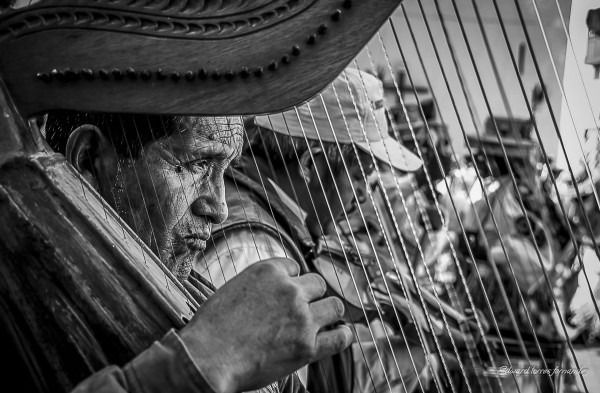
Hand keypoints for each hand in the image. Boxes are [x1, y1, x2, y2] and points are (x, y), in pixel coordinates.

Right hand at [179, 257, 352, 392]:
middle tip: (301, 310)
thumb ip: (259, 286)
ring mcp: (301, 317)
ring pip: (334, 306)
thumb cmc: (211, 327)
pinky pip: (340, 337)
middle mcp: (290, 289)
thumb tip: (272, 292)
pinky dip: (343, 335)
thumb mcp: (233, 289)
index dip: (292, 281)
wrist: (206, 357)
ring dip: (328, 312)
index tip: (287, 293)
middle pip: (317, 284)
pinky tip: (342, 335)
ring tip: (322, 321)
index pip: (295, 267)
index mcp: (269, 270)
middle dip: (311, 296)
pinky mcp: (307, 346)